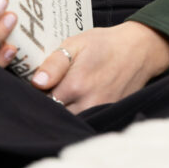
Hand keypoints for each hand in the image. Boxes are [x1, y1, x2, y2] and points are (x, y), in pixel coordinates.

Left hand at [30, 21, 168, 113]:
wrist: (139, 50)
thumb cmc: (104, 44)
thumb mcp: (76, 43)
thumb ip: (55, 62)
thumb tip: (37, 82)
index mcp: (75, 84)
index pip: (41, 102)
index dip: (33, 97)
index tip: (29, 91)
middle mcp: (87, 104)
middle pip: (54, 117)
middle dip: (45, 109)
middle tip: (43, 96)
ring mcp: (99, 113)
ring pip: (69, 123)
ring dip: (60, 115)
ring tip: (60, 99)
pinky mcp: (108, 117)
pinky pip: (85, 124)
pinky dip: (75, 118)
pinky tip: (74, 106)